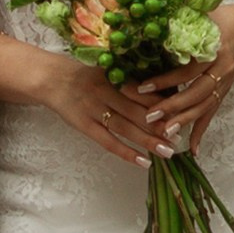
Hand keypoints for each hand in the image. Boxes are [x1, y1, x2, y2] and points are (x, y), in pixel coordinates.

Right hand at [0, 31, 172, 164]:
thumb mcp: (108, 70)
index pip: (144, 90)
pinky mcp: (83, 124)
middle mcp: (106, 90)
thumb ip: (131, 80)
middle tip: (181, 137)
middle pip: (137, 109)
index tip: (183, 112)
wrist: (50, 78)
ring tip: (167, 152)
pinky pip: (106, 141)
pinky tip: (142, 162)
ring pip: (124, 127)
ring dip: (147, 140)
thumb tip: (164, 93)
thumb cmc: (86, 76)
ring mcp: (93, 108)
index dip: (163, 103)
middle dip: (160, 124)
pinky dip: (125, 152)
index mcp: (115, 74)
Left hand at [132, 2, 233, 153]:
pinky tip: (192, 149)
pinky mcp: (224, 92)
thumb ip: (179, 23)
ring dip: (185, 121)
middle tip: (149, 116)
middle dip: (172, 107)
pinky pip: (212, 114)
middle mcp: (221, 69)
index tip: (143, 87)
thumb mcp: (202, 14)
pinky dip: (201, 131)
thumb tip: (147, 25)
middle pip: (196, 93)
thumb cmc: (221, 18)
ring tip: (165, 133)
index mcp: (215, 48)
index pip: (187, 69)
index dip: (166, 80)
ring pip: (204, 106)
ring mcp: (224, 83)